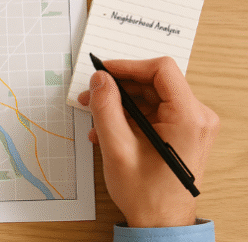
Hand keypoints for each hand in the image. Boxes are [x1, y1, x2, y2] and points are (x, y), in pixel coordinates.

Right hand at [78, 57, 218, 227]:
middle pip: (156, 82)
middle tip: (92, 94)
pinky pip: (156, 111)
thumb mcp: (117, 148)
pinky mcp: (184, 132)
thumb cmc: (147, 194)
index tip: (104, 71)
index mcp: (188, 118)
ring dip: (122, 103)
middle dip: (120, 87)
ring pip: (153, 97)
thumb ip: (106, 108)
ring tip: (96, 117)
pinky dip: (131, 116)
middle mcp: (197, 117)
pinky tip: (110, 129)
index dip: (128, 66)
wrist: (161, 222)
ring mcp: (193, 125)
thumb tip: (100, 79)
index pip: (161, 70)